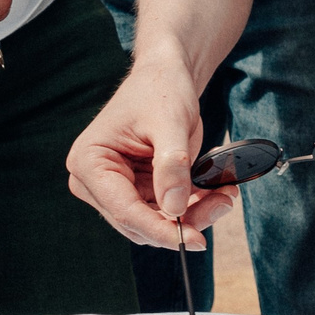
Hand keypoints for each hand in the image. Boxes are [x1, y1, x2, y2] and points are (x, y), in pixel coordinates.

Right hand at [65, 65, 237, 246]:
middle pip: (140, 222)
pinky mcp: (139, 189)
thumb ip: (172, 165)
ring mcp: (117, 188)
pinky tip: (216, 191)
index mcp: (89, 162)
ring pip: (156, 222)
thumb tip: (175, 209)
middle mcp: (96, 181)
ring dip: (193, 215)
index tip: (194, 240)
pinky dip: (193, 206)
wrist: (166, 74)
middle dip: (183, 221)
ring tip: (225, 194)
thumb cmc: (160, 88)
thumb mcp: (170, 123)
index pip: (124, 211)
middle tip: (223, 204)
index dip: (161, 229)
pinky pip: (166, 211)